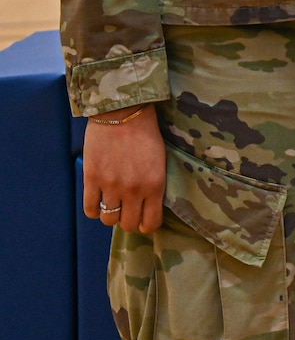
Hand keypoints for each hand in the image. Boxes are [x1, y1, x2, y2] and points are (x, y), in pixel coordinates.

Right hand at [82, 105, 166, 233]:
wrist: (123, 113)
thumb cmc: (145, 134)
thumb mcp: (160, 161)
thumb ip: (154, 185)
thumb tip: (149, 206)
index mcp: (155, 185)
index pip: (150, 223)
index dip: (146, 226)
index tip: (142, 220)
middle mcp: (134, 190)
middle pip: (127, 225)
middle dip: (128, 220)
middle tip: (127, 211)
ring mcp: (111, 186)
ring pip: (108, 219)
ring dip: (110, 214)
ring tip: (113, 202)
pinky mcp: (92, 180)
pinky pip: (90, 209)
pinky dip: (94, 209)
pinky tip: (98, 199)